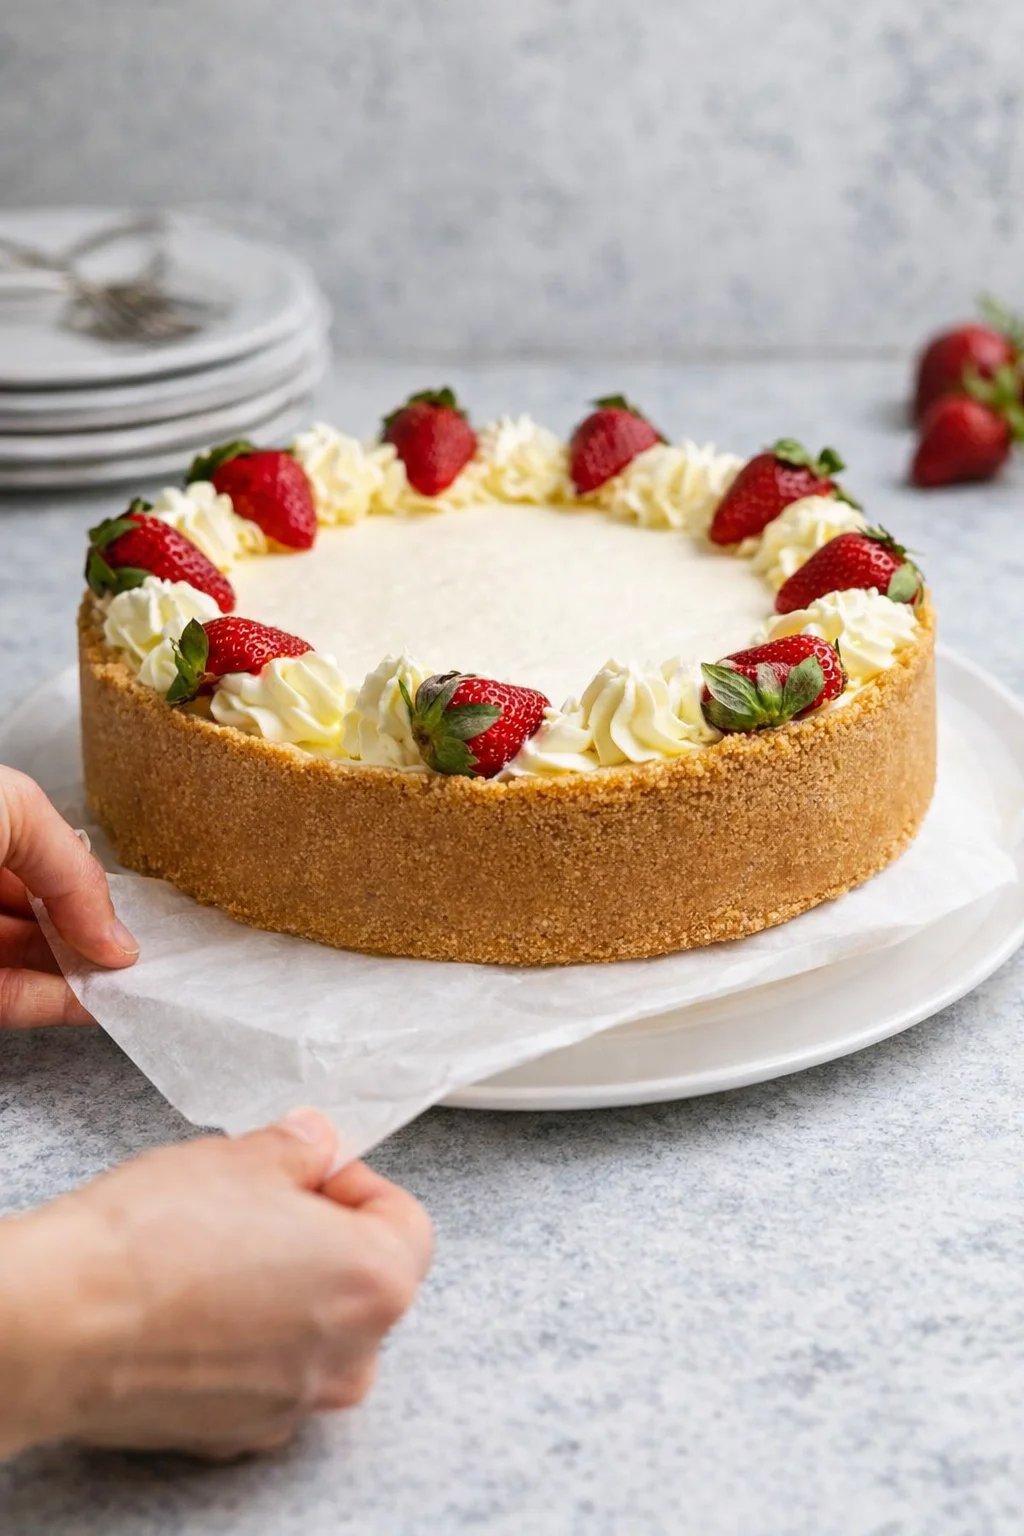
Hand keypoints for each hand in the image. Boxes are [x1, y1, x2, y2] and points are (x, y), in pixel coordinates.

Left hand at [0, 765, 137, 1027]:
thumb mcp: (14, 810)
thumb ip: (72, 869)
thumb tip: (117, 940)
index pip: (42, 860)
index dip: (85, 888)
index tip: (128, 915)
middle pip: (38, 915)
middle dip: (89, 937)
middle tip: (139, 957)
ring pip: (28, 962)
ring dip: (82, 978)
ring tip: (132, 985)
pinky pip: (7, 998)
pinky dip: (55, 1006)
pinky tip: (95, 1004)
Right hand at [0, 1108, 431, 1458]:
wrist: (61, 1323)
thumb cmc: (153, 1243)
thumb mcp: (243, 1157)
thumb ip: (300, 1148)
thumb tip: (314, 1144)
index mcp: (376, 1284)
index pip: (405, 1221)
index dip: (354, 1183)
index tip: (312, 1169)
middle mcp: (350, 1359)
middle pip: (365, 1281)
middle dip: (322, 1237)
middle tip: (261, 1203)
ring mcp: (293, 1404)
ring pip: (315, 1331)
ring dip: (284, 1291)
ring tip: (219, 1253)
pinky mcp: (237, 1431)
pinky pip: (266, 1373)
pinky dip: (244, 1341)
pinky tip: (194, 1305)